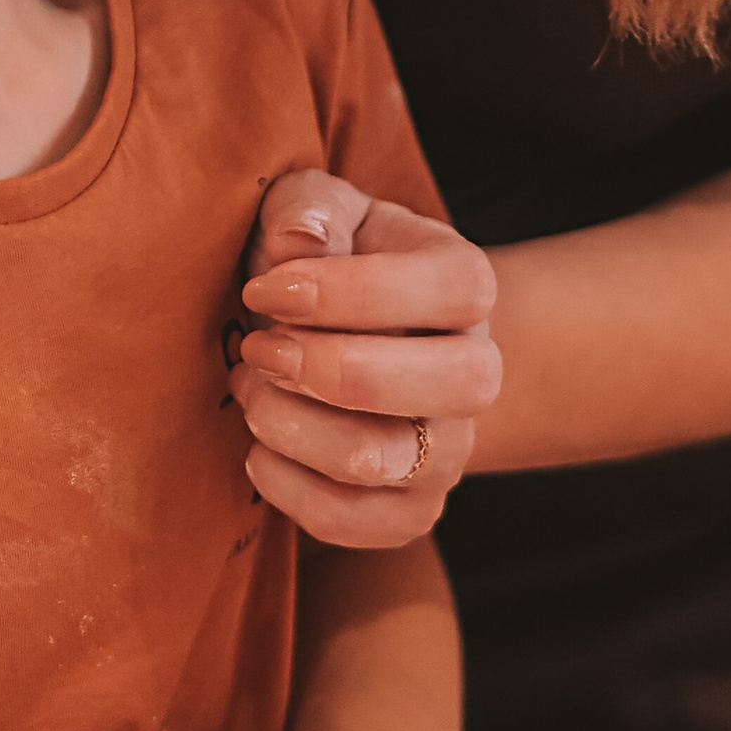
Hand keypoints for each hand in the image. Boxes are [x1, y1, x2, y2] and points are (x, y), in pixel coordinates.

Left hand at [228, 170, 498, 546]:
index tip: (263, 289)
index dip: (345, 292)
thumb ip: (309, 209)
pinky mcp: (409, 510)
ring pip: (384, 460)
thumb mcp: (317, 212)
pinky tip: (259, 446)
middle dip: (330, 366)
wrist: (342, 337)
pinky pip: (354, 521)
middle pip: (449, 383)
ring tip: (253, 389)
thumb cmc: (325, 263)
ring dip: (292, 425)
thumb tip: (301, 240)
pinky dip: (286, 487)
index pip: (447, 291)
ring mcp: (449, 450)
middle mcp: (477, 371)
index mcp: (466, 284)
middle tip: (259, 347)